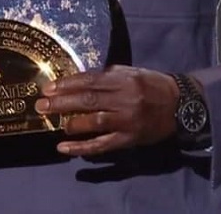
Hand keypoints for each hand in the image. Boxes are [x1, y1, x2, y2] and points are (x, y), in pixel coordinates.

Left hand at [34, 65, 178, 157]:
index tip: (48, 87)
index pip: (90, 80)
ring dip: (70, 123)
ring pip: (94, 121)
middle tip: (41, 104)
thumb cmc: (152, 84)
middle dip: (61, 102)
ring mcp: (127, 120)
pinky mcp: (129, 139)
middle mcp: (124, 98)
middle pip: (88, 99)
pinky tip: (65, 148)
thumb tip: (79, 80)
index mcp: (123, 78)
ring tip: (52, 122)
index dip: (67, 84)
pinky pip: (103, 145)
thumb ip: (107, 75)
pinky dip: (82, 147)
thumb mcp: (131, 72)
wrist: (180, 105)